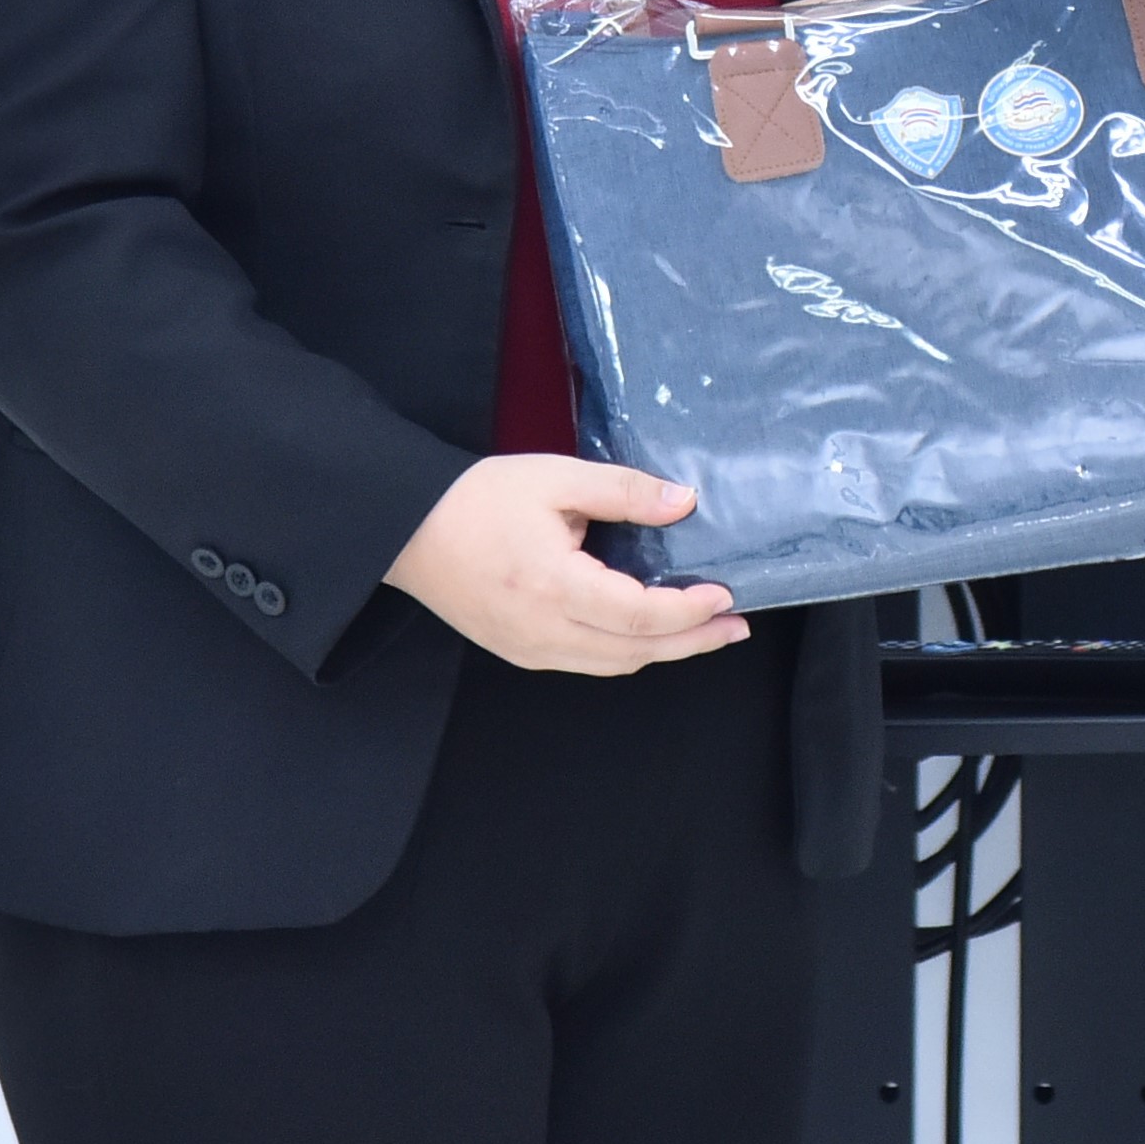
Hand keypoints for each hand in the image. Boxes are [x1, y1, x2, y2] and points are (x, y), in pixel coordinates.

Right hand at [387, 455, 747, 674]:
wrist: (408, 530)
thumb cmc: (479, 498)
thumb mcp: (556, 478)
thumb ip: (624, 491)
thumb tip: (684, 502)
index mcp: (554, 586)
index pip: (639, 616)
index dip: (689, 612)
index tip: (726, 594)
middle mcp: (543, 631)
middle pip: (634, 652)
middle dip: (692, 642)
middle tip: (736, 627)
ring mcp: (529, 650)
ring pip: (613, 665)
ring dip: (663, 652)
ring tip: (705, 632)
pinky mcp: (520, 652)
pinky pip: (587, 663)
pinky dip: (627, 652)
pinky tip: (648, 633)